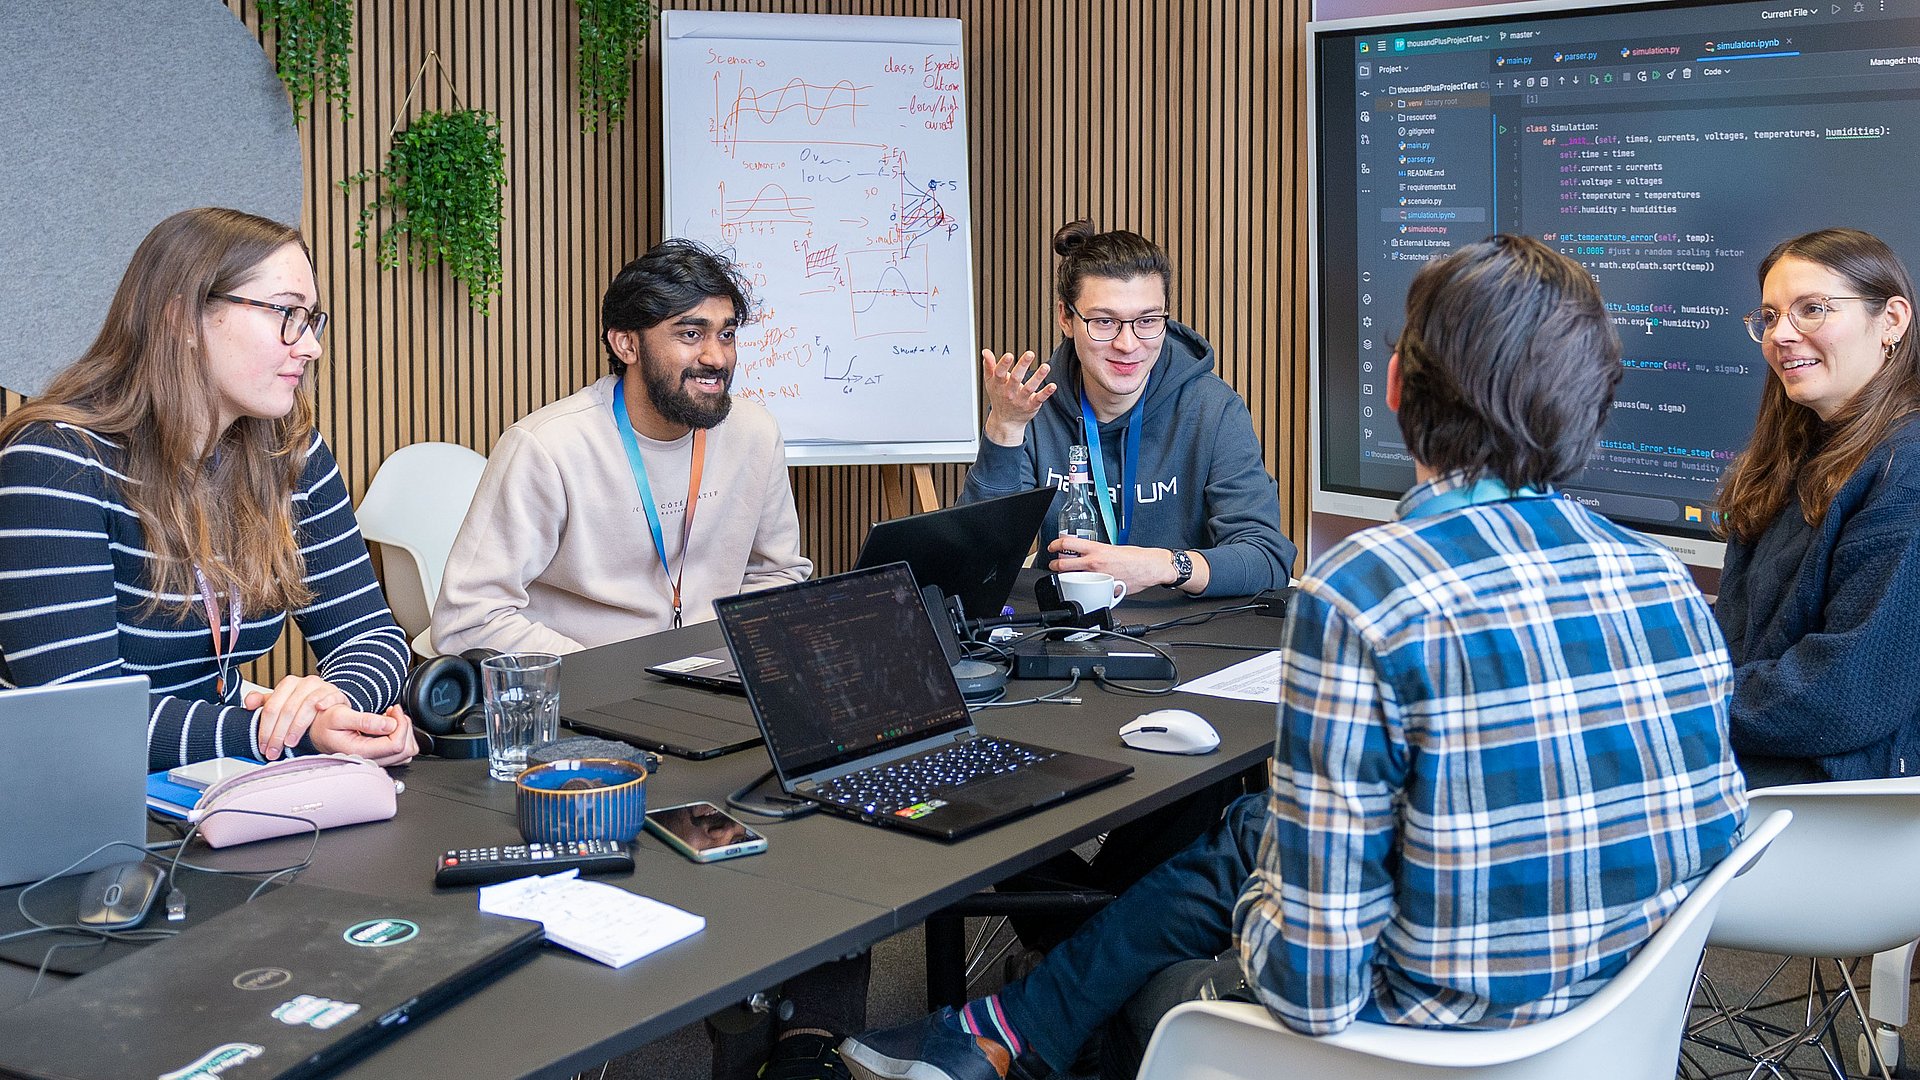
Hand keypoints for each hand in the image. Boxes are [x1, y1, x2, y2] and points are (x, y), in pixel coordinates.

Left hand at [247, 675, 351, 759]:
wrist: (329, 701)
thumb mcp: (282, 703)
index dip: (265, 729)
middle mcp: (304, 683)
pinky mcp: (337, 693)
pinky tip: (320, 710)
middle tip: (274, 751)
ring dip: (297, 727)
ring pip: (306, 705)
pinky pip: (331, 696)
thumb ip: (264, 703)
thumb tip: (248, 703)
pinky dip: (325, 702)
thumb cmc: (304, 705)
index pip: (271, 707)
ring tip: (290, 743)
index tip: (263, 746)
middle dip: (278, 734)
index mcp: (288, 684)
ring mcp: (321, 687)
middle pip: (287, 709)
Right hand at [309, 704, 418, 766]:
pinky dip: (400, 737)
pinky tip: (389, 726)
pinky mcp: (376, 757)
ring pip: (405, 754)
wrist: (317, 727)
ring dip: (404, 733)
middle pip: (404, 751)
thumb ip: (366, 721)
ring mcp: (374, 760)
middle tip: (393, 712)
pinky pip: (399, 752)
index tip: (394, 710)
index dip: (401, 725)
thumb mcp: (341, 715)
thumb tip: (390, 725)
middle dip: (404, 727)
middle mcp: (368, 760)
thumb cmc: (325, 721)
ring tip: (391, 718)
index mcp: (359, 752)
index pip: (395, 745)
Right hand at [980, 349, 1055, 445]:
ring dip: (1038, 377)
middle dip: (1022, 366)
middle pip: (1016, 378)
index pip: (999, 373)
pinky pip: (1039, 398)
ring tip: (1046, 367)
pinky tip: (1053, 385)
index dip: (1003, 364)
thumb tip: (985, 351)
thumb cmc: (999, 397)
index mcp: (999, 385)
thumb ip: (989, 366)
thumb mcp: (991, 382)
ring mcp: (1021, 400)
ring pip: (1029, 387)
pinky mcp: (1032, 405)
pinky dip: (1046, 392)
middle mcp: (1009, 392)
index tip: (1009, 355)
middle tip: (1030, 353)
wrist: (1006, 421)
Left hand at [1047, 537, 1180, 594]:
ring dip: (1065, 578)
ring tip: (1065, 577)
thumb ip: (1098, 552)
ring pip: (1072, 578)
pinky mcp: (1104, 588)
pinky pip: (1088, 589)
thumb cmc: (1137, 557)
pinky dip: (1083, 589)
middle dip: (1054, 565)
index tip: (1052, 546)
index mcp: (1097, 549)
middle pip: (1063, 564)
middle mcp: (1094, 562)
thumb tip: (1088, 555)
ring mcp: (1098, 577)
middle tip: (1053, 565)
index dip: (1055, 545)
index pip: (1068, 543)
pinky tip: (1084, 587)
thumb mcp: (1113, 548)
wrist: (1150, 567)